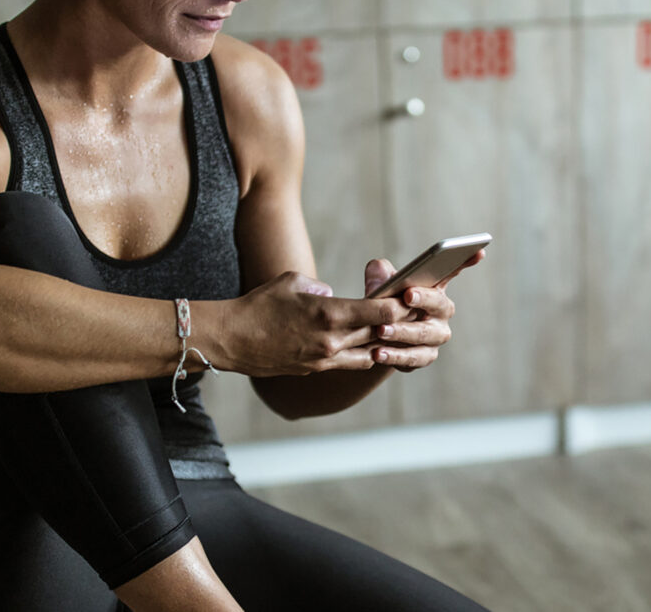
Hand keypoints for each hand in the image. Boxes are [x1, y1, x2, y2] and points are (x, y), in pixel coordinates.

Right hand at [207, 272, 408, 377]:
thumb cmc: (259, 305)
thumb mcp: (292, 282)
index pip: (380, 312)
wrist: (232, 340)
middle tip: (418, 312)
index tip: (412, 296)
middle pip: (380, 333)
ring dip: (385, 343)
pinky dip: (365, 354)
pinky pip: (351, 363)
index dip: (400, 304)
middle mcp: (332, 340)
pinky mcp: (315, 369)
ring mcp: (325, 359)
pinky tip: (372, 347)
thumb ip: (319, 287)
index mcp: (329, 313)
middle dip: (401, 323)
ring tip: (398, 332)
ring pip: (370, 352)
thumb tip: (333, 295)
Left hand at [360, 253, 478, 371]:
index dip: (466, 261)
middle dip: (424, 298)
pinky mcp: (425, 357)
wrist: (374, 338)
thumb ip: (378, 274)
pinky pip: (413, 357)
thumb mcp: (379, 286)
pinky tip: (378, 353)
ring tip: (381, 330)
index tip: (479, 251)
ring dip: (402, 331)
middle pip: (438, 303)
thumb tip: (378, 270)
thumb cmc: (384, 304)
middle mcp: (442, 311)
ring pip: (424, 334)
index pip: (452, 271)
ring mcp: (436, 336)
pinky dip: (395, 355)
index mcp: (434, 288)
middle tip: (407, 295)